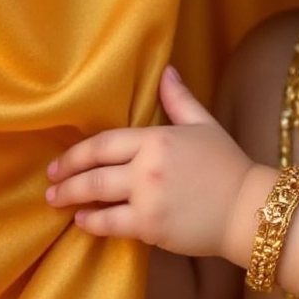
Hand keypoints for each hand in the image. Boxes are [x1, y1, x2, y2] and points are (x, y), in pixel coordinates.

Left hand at [45, 66, 252, 257]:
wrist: (248, 208)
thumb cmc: (228, 164)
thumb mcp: (204, 125)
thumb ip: (179, 99)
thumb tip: (166, 71)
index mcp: (159, 138)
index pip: (105, 142)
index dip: (77, 153)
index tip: (59, 162)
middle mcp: (148, 166)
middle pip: (95, 170)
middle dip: (67, 178)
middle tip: (51, 185)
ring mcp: (148, 197)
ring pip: (97, 197)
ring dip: (72, 201)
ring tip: (58, 203)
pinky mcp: (150, 226)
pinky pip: (110, 224)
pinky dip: (92, 223)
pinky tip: (84, 222)